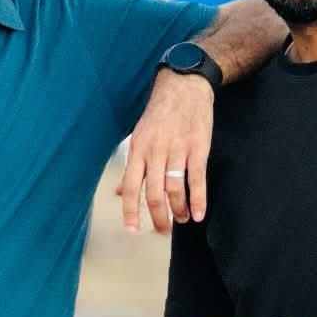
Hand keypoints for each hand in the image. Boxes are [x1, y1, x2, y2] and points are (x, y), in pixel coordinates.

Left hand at [117, 70, 213, 232]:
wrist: (184, 86)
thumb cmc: (160, 114)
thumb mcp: (139, 137)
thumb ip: (131, 168)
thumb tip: (118, 194)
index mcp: (138, 150)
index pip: (130, 187)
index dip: (130, 211)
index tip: (133, 229)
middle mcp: (155, 152)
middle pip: (153, 194)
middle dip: (158, 217)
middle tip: (163, 230)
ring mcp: (177, 150)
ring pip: (175, 190)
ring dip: (178, 210)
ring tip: (181, 219)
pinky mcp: (198, 148)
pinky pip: (197, 180)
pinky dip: (198, 200)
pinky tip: (198, 214)